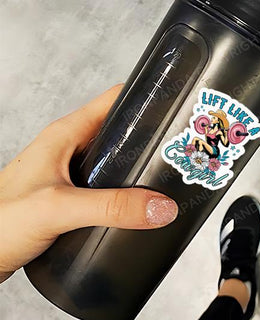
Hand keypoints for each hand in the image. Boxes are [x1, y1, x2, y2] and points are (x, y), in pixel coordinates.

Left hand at [0, 84, 177, 283]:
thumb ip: (112, 208)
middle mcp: (68, 149)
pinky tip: (140, 208)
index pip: (114, 100)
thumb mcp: (60, 208)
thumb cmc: (0, 221)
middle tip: (181, 150)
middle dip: (150, 139)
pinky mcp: (68, 199)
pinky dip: (125, 194)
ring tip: (170, 180)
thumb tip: (161, 206)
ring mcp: (68, 174)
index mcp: (65, 134)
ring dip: (138, 170)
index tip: (176, 105)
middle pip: (119, 132)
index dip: (146, 98)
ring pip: (113, 162)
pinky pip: (105, 188)